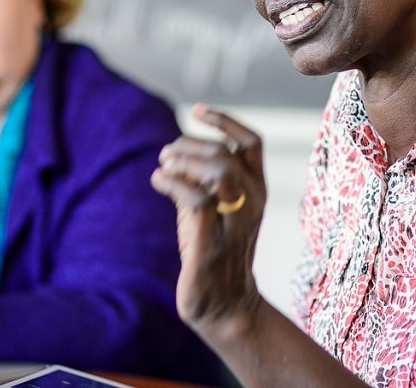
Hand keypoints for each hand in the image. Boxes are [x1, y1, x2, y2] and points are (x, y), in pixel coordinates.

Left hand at [151, 104, 266, 330]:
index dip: (226, 120)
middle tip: (167, 154)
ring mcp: (235, 223)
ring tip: (163, 166)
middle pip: (227, 153)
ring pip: (219, 170)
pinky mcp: (213, 242)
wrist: (225, 304)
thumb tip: (175, 151)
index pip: (252, 143)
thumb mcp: (215, 209)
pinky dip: (173, 182)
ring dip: (184, 161)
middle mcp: (253, 203)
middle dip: (191, 145)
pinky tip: (158, 181)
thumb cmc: (216, 252)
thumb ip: (204, 180)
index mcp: (257, 191)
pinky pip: (197, 199)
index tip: (198, 110)